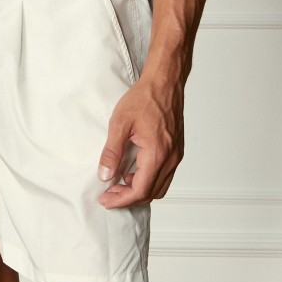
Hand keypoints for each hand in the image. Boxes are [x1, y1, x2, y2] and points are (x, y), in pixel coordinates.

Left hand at [96, 74, 184, 207]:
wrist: (165, 81)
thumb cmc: (145, 98)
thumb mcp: (120, 123)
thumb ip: (112, 152)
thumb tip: (105, 175)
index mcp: (157, 154)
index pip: (140, 191)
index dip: (121, 200)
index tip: (106, 200)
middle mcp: (170, 158)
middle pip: (151, 193)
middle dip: (129, 197)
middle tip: (110, 192)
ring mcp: (176, 154)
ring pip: (160, 186)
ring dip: (141, 189)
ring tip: (120, 182)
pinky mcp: (176, 149)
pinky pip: (165, 174)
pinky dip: (150, 179)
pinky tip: (135, 169)